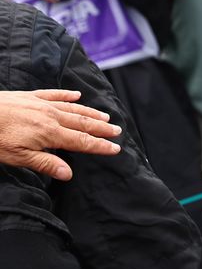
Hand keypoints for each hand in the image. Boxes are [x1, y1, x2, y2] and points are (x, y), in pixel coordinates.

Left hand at [0, 89, 120, 179]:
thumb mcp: (17, 157)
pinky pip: (53, 94)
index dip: (99, 145)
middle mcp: (51, 116)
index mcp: (50, 133)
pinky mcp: (29, 96)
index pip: (81, 141)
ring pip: (72, 108)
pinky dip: (66, 95)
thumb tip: (68, 173)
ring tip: (105, 116)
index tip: (115, 148)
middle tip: (117, 131)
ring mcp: (41, 104)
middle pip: (82, 123)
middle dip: (101, 128)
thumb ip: (45, 163)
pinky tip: (76, 95)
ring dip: (90, 113)